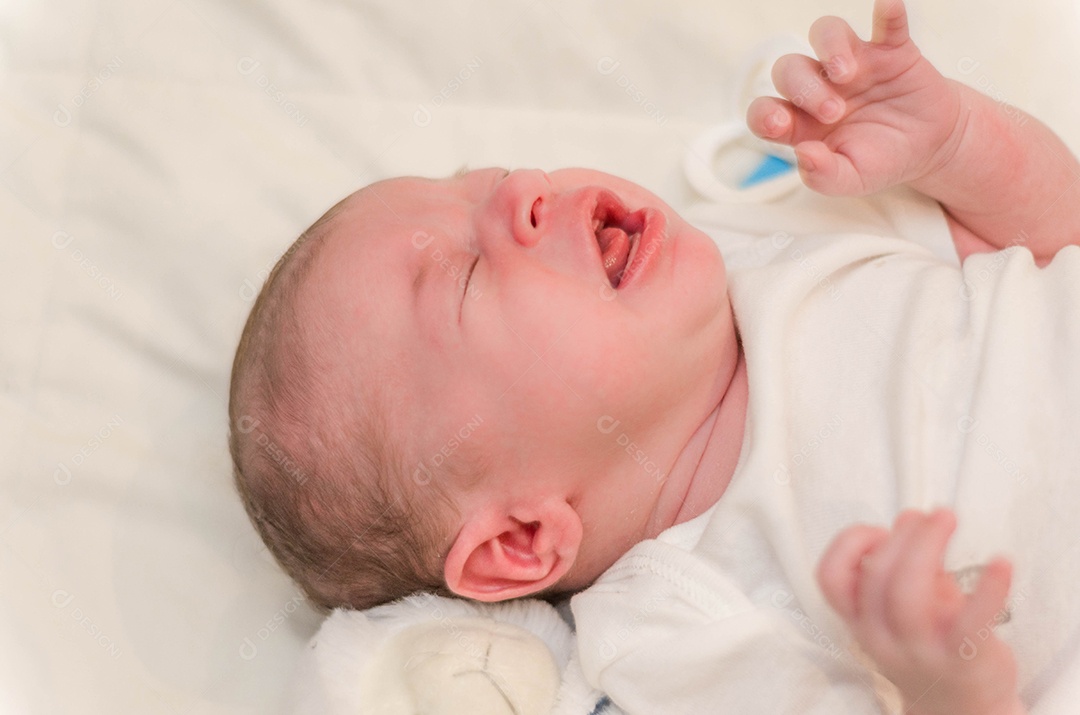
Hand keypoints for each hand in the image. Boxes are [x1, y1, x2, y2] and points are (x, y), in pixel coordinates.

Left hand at [747, 0, 963, 196]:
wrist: (927, 147)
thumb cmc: (879, 161)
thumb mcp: (851, 180)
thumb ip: (824, 175)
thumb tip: (803, 155)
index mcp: (800, 122)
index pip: (764, 110)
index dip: (763, 113)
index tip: (781, 124)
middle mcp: (819, 86)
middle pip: (789, 69)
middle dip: (805, 89)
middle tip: (833, 112)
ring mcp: (853, 63)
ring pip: (825, 33)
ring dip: (831, 48)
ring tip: (847, 73)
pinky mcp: (890, 50)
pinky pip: (886, 24)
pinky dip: (887, 12)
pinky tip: (887, 5)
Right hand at [816, 509, 1024, 714]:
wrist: (960, 707)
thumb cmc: (929, 645)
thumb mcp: (901, 607)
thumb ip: (902, 564)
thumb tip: (910, 518)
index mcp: (860, 621)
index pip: (831, 578)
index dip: (850, 544)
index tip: (880, 529)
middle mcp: (881, 637)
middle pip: (876, 577)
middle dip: (902, 535)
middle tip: (930, 516)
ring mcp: (920, 652)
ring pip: (907, 595)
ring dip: (926, 546)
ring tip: (947, 519)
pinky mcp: (963, 660)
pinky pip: (971, 622)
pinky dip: (989, 589)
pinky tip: (1001, 563)